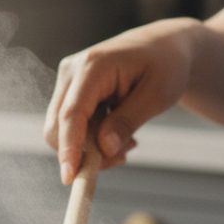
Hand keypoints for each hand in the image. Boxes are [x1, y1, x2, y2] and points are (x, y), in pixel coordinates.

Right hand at [43, 19, 198, 183]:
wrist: (164, 45)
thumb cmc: (166, 65)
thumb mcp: (157, 96)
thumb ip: (128, 122)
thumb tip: (104, 150)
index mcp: (94, 66)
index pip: (72, 114)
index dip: (69, 148)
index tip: (70, 177)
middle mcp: (72, 70)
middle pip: (58, 125)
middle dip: (83, 152)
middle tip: (121, 158)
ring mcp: (68, 79)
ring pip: (62, 129)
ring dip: (90, 147)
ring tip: (127, 142)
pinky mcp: (71, 90)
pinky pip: (70, 124)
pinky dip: (90, 138)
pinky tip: (116, 133)